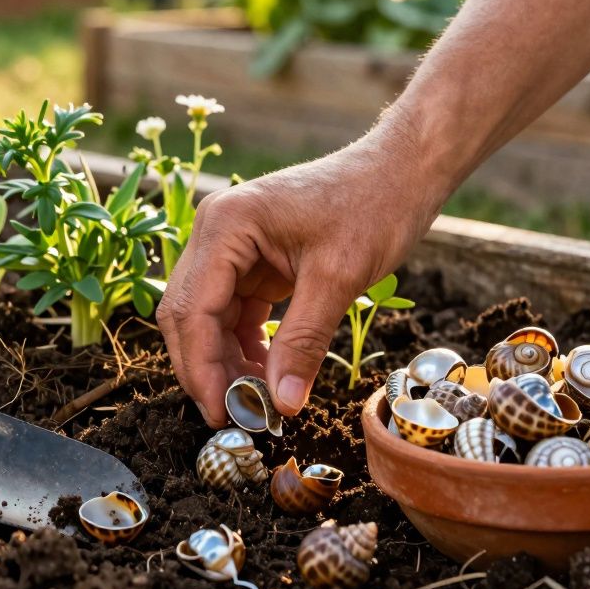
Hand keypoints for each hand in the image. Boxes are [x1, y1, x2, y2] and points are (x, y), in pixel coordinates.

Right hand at [157, 123, 448, 426]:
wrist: (401, 171)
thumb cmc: (373, 206)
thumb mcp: (339, 278)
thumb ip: (303, 341)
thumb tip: (283, 403)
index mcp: (226, 226)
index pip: (193, 309)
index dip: (201, 368)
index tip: (221, 414)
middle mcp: (217, 232)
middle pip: (188, 314)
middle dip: (207, 369)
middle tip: (233, 417)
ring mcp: (232, 246)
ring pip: (208, 318)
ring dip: (226, 361)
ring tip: (256, 402)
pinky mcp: (252, 259)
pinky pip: (234, 311)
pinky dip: (245, 345)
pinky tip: (267, 375)